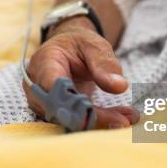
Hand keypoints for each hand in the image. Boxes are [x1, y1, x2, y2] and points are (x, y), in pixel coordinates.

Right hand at [22, 16, 138, 128]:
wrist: (68, 51)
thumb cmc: (79, 45)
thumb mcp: (94, 45)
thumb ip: (104, 64)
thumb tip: (120, 87)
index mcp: (45, 63)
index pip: (52, 86)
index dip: (71, 101)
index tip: (94, 109)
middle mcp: (38, 86)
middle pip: (61, 109)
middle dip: (93, 117)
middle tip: (124, 120)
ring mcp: (43, 103)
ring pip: (69, 120)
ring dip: (99, 122)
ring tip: (128, 118)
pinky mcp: (55, 114)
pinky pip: (75, 122)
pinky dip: (99, 122)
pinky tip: (121, 118)